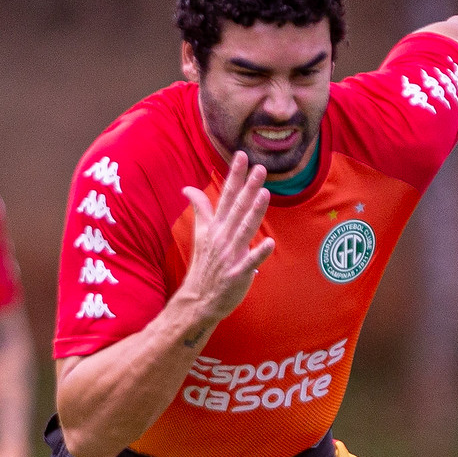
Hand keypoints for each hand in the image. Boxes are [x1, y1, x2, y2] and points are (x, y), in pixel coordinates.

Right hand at [179, 153, 276, 331]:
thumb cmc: (204, 266)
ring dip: (254, 212)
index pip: (225, 196)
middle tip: (260, 168)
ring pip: (244, 230)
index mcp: (215, 227)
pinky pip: (250, 262)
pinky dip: (259, 253)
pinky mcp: (238, 274)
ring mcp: (230, 256)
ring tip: (265, 194)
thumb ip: (200, 210)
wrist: (199, 300)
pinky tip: (270, 243)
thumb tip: (187, 188)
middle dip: (248, 188)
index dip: (234, 176)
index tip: (242, 156)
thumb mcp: (200, 235)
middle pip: (237, 208)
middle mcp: (222, 238)